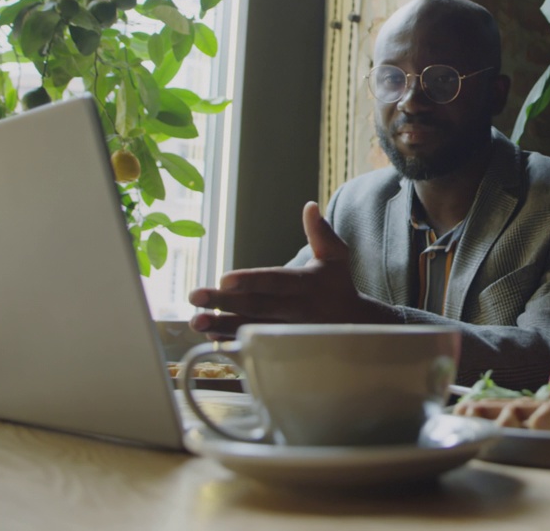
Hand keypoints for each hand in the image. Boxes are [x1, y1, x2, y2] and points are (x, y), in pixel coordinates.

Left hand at [188, 202, 387, 336]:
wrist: (354, 325)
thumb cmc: (339, 285)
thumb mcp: (337, 257)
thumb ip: (321, 233)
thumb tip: (310, 205)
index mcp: (306, 285)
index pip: (275, 281)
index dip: (250, 281)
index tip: (224, 279)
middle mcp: (295, 309)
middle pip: (256, 306)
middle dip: (224, 303)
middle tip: (194, 296)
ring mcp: (287, 331)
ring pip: (251, 329)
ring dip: (221, 326)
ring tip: (194, 321)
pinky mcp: (282, 344)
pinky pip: (254, 345)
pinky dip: (230, 341)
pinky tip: (209, 335)